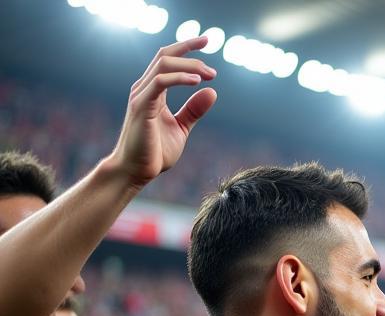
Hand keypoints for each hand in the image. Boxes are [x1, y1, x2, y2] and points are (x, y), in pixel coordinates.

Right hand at [108, 38, 217, 187]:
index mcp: (152, 90)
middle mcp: (144, 87)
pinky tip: (196, 82)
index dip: (186, 47)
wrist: (136, 171)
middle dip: (189, 51)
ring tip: (209, 74)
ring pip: (163, 65)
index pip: (168, 59)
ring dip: (189, 66)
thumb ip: (194, 110)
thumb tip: (212, 91)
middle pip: (165, 55)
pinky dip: (179, 78)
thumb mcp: (181, 128)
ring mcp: (141, 95)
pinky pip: (160, 83)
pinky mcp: (141, 106)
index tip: (206, 42)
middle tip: (213, 67)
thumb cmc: (155, 152)